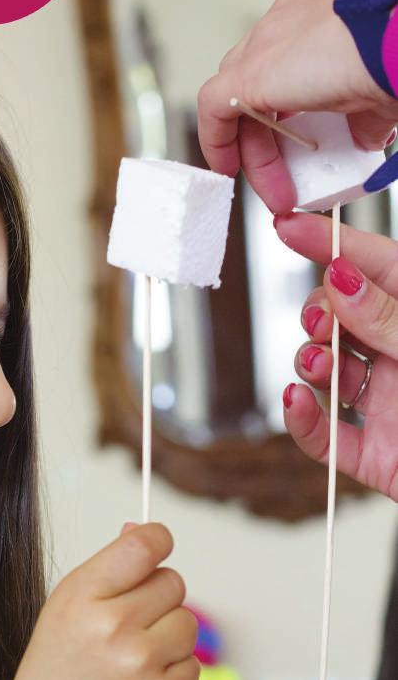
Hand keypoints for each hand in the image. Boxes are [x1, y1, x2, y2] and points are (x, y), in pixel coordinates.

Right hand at [0, 522, 199, 679]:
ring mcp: (140, 664)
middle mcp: (111, 627)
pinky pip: (192, 665)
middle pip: (173, 582)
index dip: (158, 539)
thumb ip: (108, 569)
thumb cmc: (58, 668)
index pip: (142, 546)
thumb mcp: (65, 609)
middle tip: (130, 623)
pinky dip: (174, 674)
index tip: (158, 546)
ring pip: (188, 623)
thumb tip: (143, 528)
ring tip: (133, 659)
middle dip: (158, 598)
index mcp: (81, 597)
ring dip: (169, 637)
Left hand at [197, 0, 397, 213]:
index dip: (284, 112)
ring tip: (275, 187)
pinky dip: (218, 141)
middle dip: (269, 138)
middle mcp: (285, 24)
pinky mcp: (247, 71)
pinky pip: (213, 108)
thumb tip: (366, 138)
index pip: (284, 68)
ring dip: (254, 149)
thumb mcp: (378, 92)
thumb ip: (364, 115)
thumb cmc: (396, 54)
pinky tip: (230, 169)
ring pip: (237, 100)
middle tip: (287, 178)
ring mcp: (264, 42)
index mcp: (316, 20)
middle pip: (257, 86)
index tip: (295, 146)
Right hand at [276, 210, 397, 500]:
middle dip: (319, 312)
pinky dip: (302, 418)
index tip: (290, 226)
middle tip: (321, 321)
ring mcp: (388, 404)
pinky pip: (325, 436)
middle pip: (343, 318)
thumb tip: (343, 279)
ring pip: (328, 371)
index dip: (333, 244)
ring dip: (310, 362)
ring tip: (318, 366)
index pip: (379, 268)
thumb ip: (391, 319)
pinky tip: (297, 400)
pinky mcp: (374, 453)